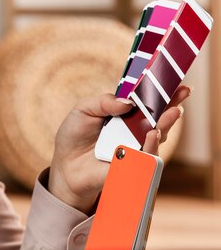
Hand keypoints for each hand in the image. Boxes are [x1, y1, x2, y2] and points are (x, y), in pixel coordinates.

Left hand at [47, 85, 190, 213]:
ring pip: (157, 136)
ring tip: (172, 112)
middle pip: (159, 117)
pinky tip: (152, 134)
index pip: (147, 101)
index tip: (178, 83)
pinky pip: (145, 157)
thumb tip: (128, 102)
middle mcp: (135, 131)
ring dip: (165, 123)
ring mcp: (136, 148)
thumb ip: (103, 102)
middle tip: (184, 93)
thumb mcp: (84, 110)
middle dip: (172, 105)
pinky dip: (150, 145)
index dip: (163, 92)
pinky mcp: (132, 166)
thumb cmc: (74, 134)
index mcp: (125, 114)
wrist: (64, 164)